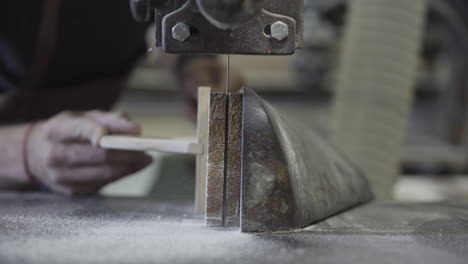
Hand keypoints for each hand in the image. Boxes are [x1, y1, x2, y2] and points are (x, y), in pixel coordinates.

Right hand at [26, 111, 151, 194]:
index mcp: (56, 129)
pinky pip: (102, 184)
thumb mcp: (84, 117)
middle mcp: (54, 153)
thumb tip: (135, 129)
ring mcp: (60, 176)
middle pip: (99, 155)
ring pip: (104, 172)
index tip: (131, 132)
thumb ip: (111, 120)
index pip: (81, 130)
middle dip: (128, 152)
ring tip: (145, 159)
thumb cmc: (68, 132)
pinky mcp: (70, 191)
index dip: (104, 132)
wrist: (36, 155)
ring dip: (129, 166)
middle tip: (146, 149)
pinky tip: (131, 168)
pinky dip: (120, 175)